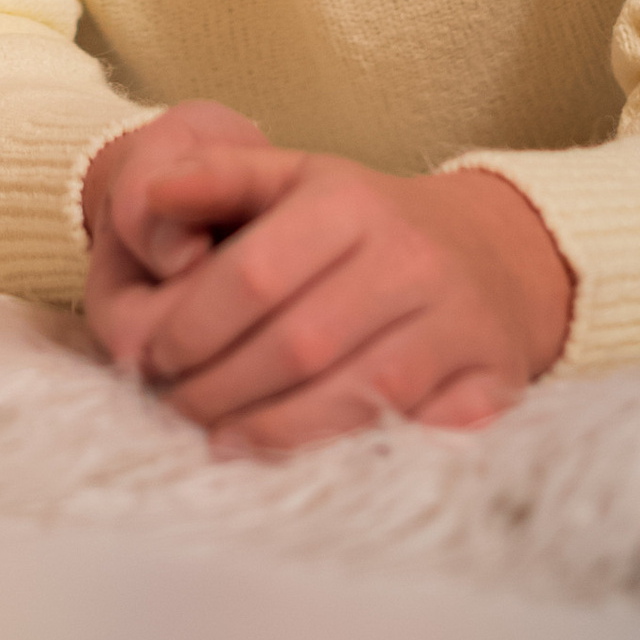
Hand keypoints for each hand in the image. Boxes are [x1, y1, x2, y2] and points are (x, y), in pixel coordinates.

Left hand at [84, 110, 572, 453]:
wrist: (492, 254)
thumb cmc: (367, 223)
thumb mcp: (296, 175)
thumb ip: (217, 177)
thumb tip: (146, 195)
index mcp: (350, 202)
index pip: (253, 275)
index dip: (192, 325)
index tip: (150, 357)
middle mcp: (409, 260)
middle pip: (298, 345)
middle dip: (221, 389)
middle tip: (175, 410)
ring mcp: (457, 324)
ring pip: (356, 398)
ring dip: (275, 434)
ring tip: (219, 442)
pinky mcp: (492, 381)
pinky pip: (419, 435)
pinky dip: (356, 456)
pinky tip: (303, 463)